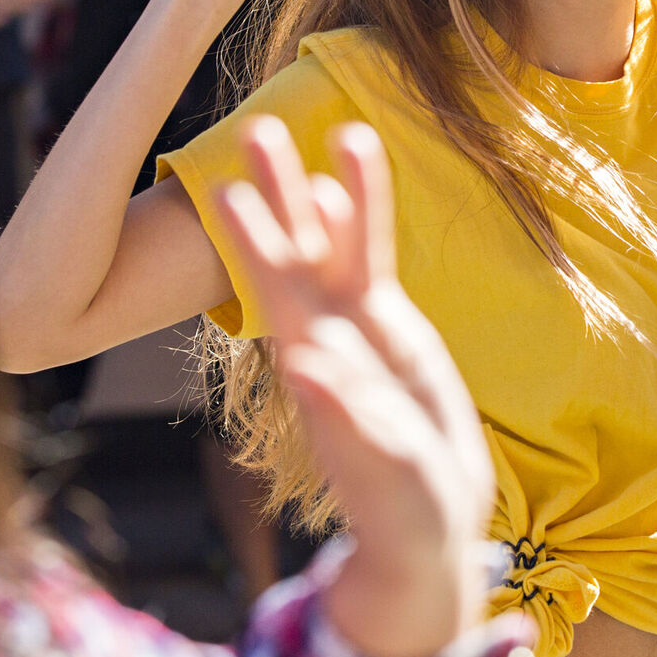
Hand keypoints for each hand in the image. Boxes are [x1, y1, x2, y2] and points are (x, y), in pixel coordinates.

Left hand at [214, 118, 495, 656]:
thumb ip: (345, 414)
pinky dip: (361, 227)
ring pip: (342, 252)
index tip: (227, 190)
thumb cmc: (401, 511)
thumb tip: (303, 361)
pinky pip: (373, 271)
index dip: (258, 240)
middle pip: (304, 253)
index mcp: (318, 370)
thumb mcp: (380, 468)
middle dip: (284, 192)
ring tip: (336, 128)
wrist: (428, 532)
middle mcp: (331, 341)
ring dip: (334, 193)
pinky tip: (344, 184)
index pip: (281, 292)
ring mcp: (361, 335)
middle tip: (258, 124)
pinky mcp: (392, 339)